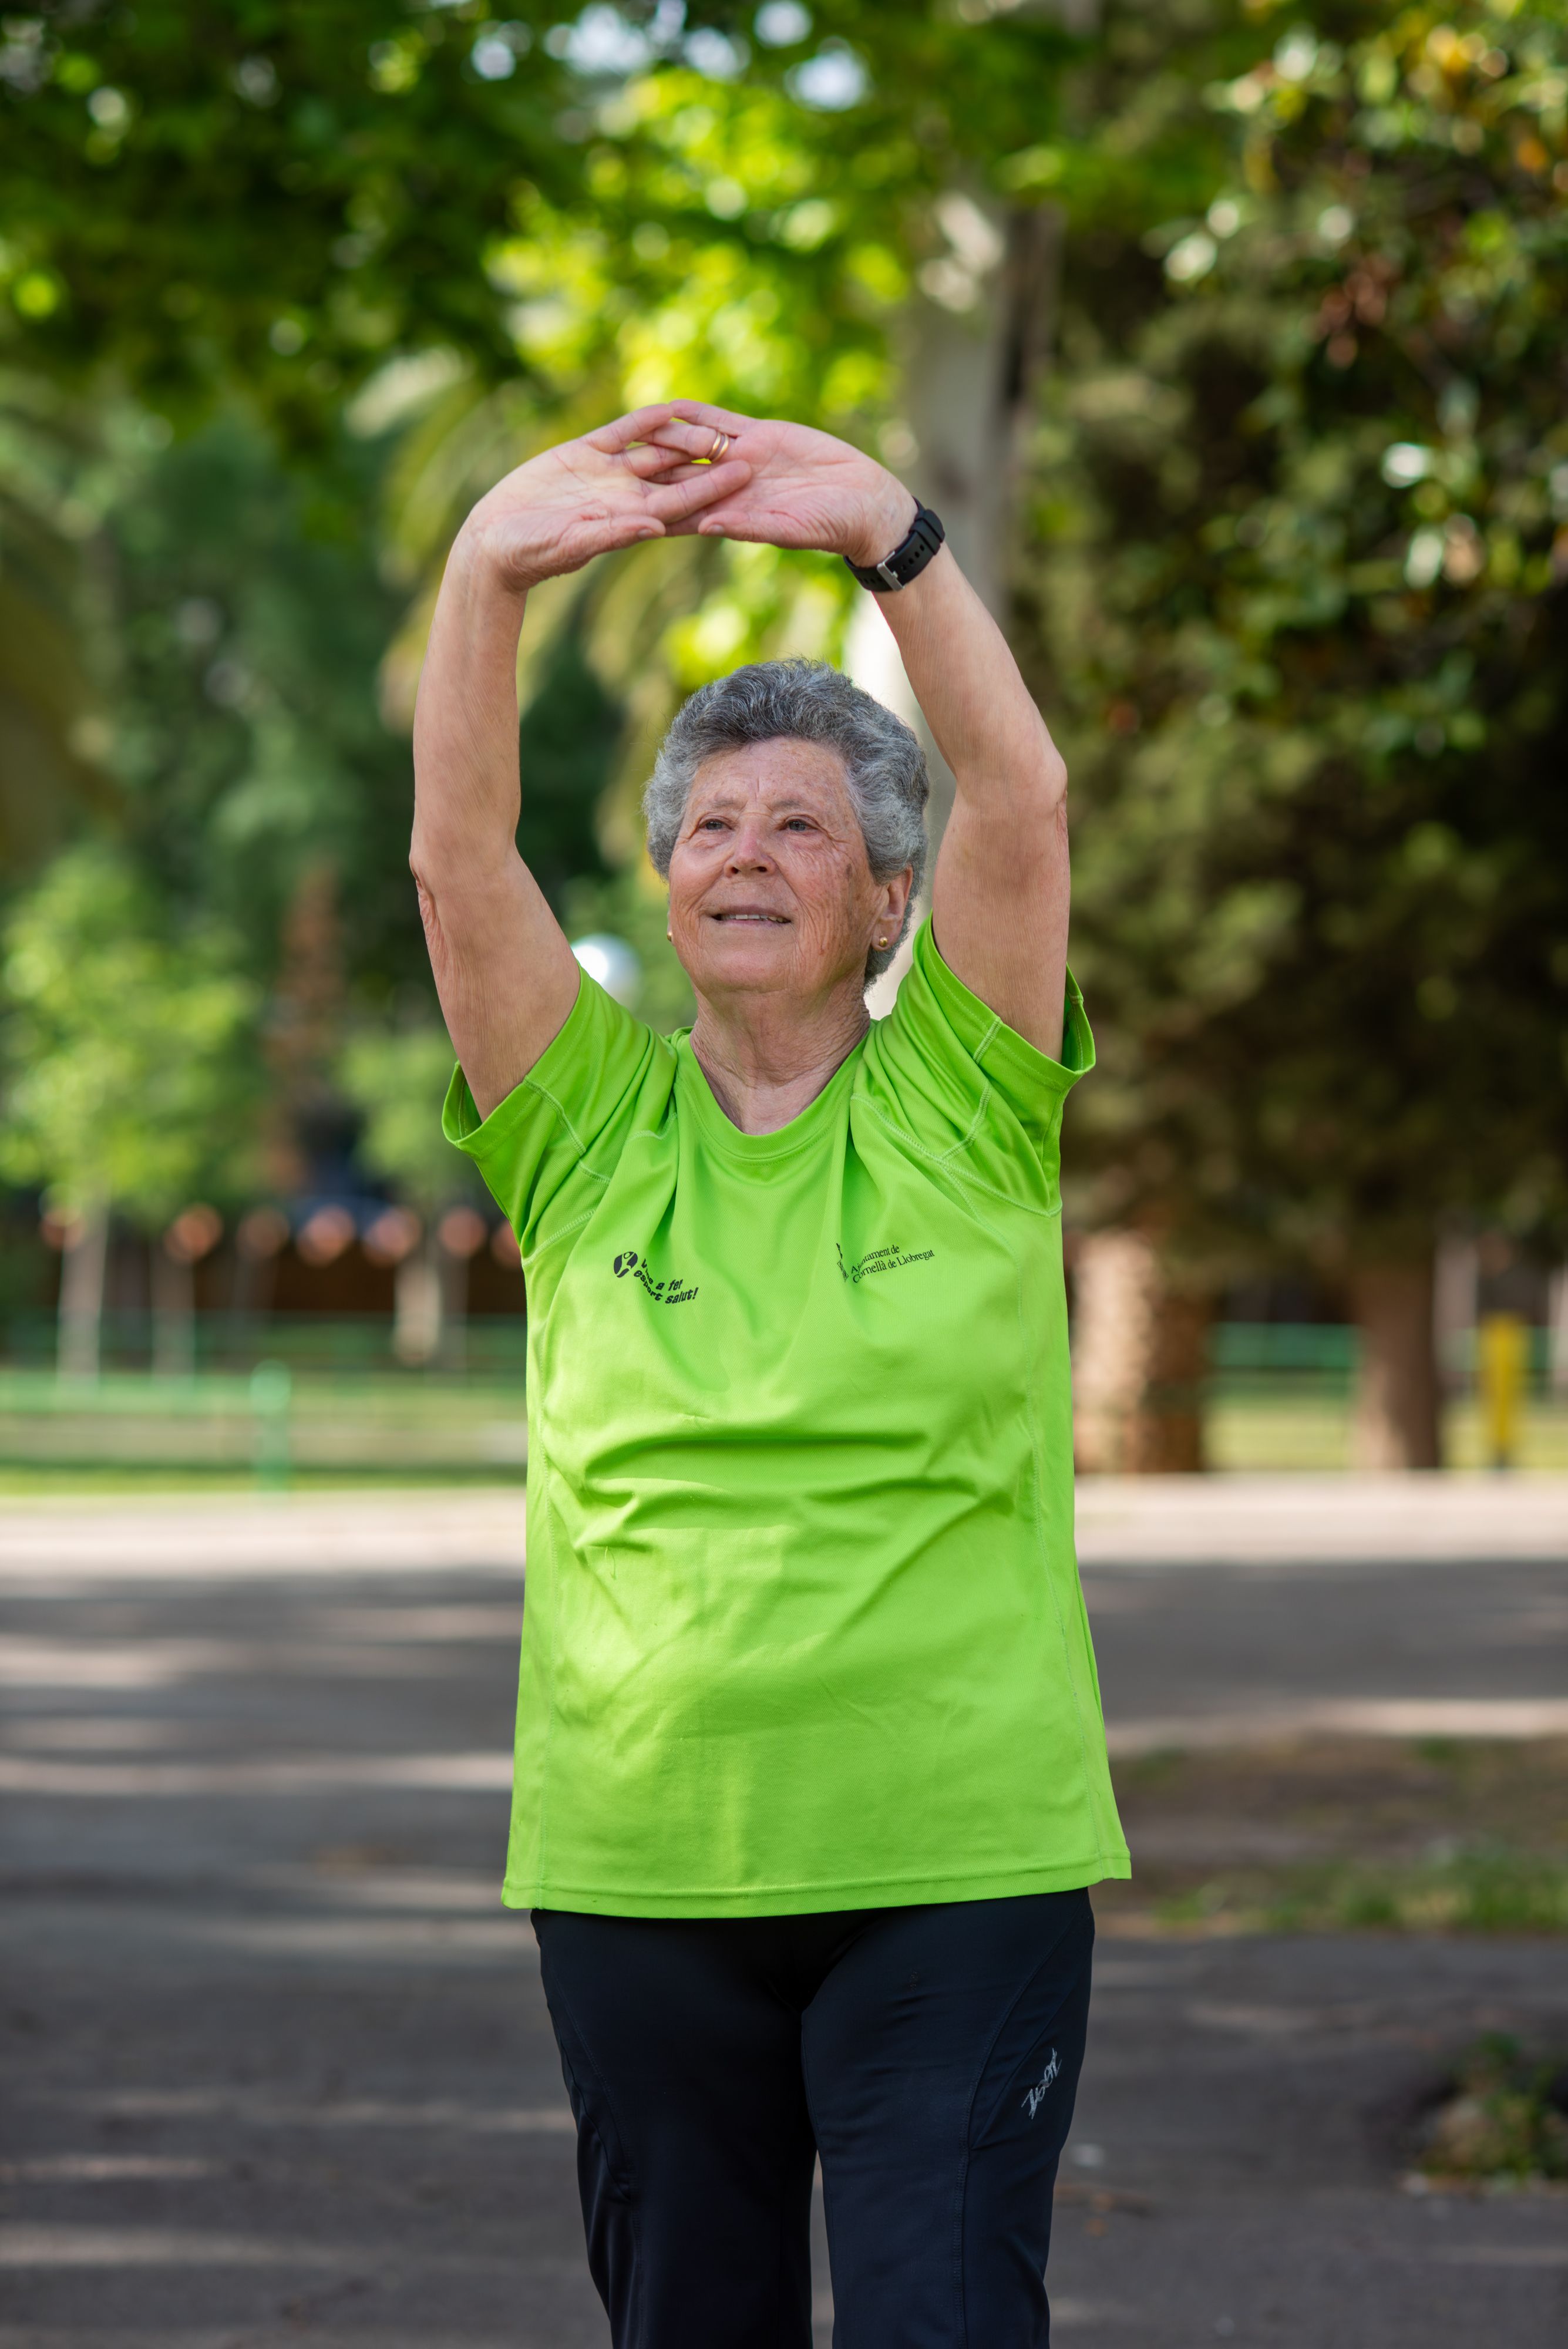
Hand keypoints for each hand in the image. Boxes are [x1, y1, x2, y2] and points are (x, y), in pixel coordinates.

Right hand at [457, 406, 751, 591]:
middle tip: (748, 443)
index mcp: (633, 520)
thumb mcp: (576, 543)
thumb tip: (655, 525)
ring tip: (717, 425)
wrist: (499, 539)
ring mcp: (608, 471)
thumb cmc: (537, 553)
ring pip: (656, 448)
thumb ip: (614, 533)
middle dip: (711, 460)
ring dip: (685, 437)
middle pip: (678, 472)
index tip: (746, 475)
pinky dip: (645, 419)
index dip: (715, 488)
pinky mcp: (585, 452)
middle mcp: (627, 494)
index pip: (683, 502)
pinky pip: (623, 431)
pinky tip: (670, 407)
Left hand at [641, 403, 916, 568]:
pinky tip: (668, 405)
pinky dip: (695, 414)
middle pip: (679, 479)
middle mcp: (730, 489)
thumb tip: (706, 526)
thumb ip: (749, 526)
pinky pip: (719, 421)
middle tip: (605, 470)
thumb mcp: (789, 528)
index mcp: (732, 516)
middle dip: (646, 474)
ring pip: (694, 447)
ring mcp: (742, 460)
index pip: (682, 516)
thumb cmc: (831, 526)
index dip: (650, 513)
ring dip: (663, 439)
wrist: (863, 500)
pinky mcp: (759, 436)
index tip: (617, 513)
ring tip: (625, 432)